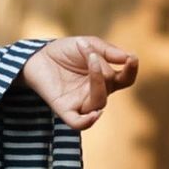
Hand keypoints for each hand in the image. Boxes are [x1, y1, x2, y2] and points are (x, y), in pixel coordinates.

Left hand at [19, 35, 138, 130]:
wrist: (36, 56)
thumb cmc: (63, 51)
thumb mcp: (86, 44)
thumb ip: (106, 51)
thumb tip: (128, 57)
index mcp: (105, 78)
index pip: (125, 79)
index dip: (131, 70)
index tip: (132, 58)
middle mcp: (95, 92)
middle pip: (111, 87)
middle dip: (104, 70)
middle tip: (92, 54)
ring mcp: (81, 102)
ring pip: (99, 102)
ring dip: (98, 82)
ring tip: (92, 60)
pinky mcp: (64, 109)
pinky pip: (79, 123)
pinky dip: (88, 121)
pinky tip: (95, 113)